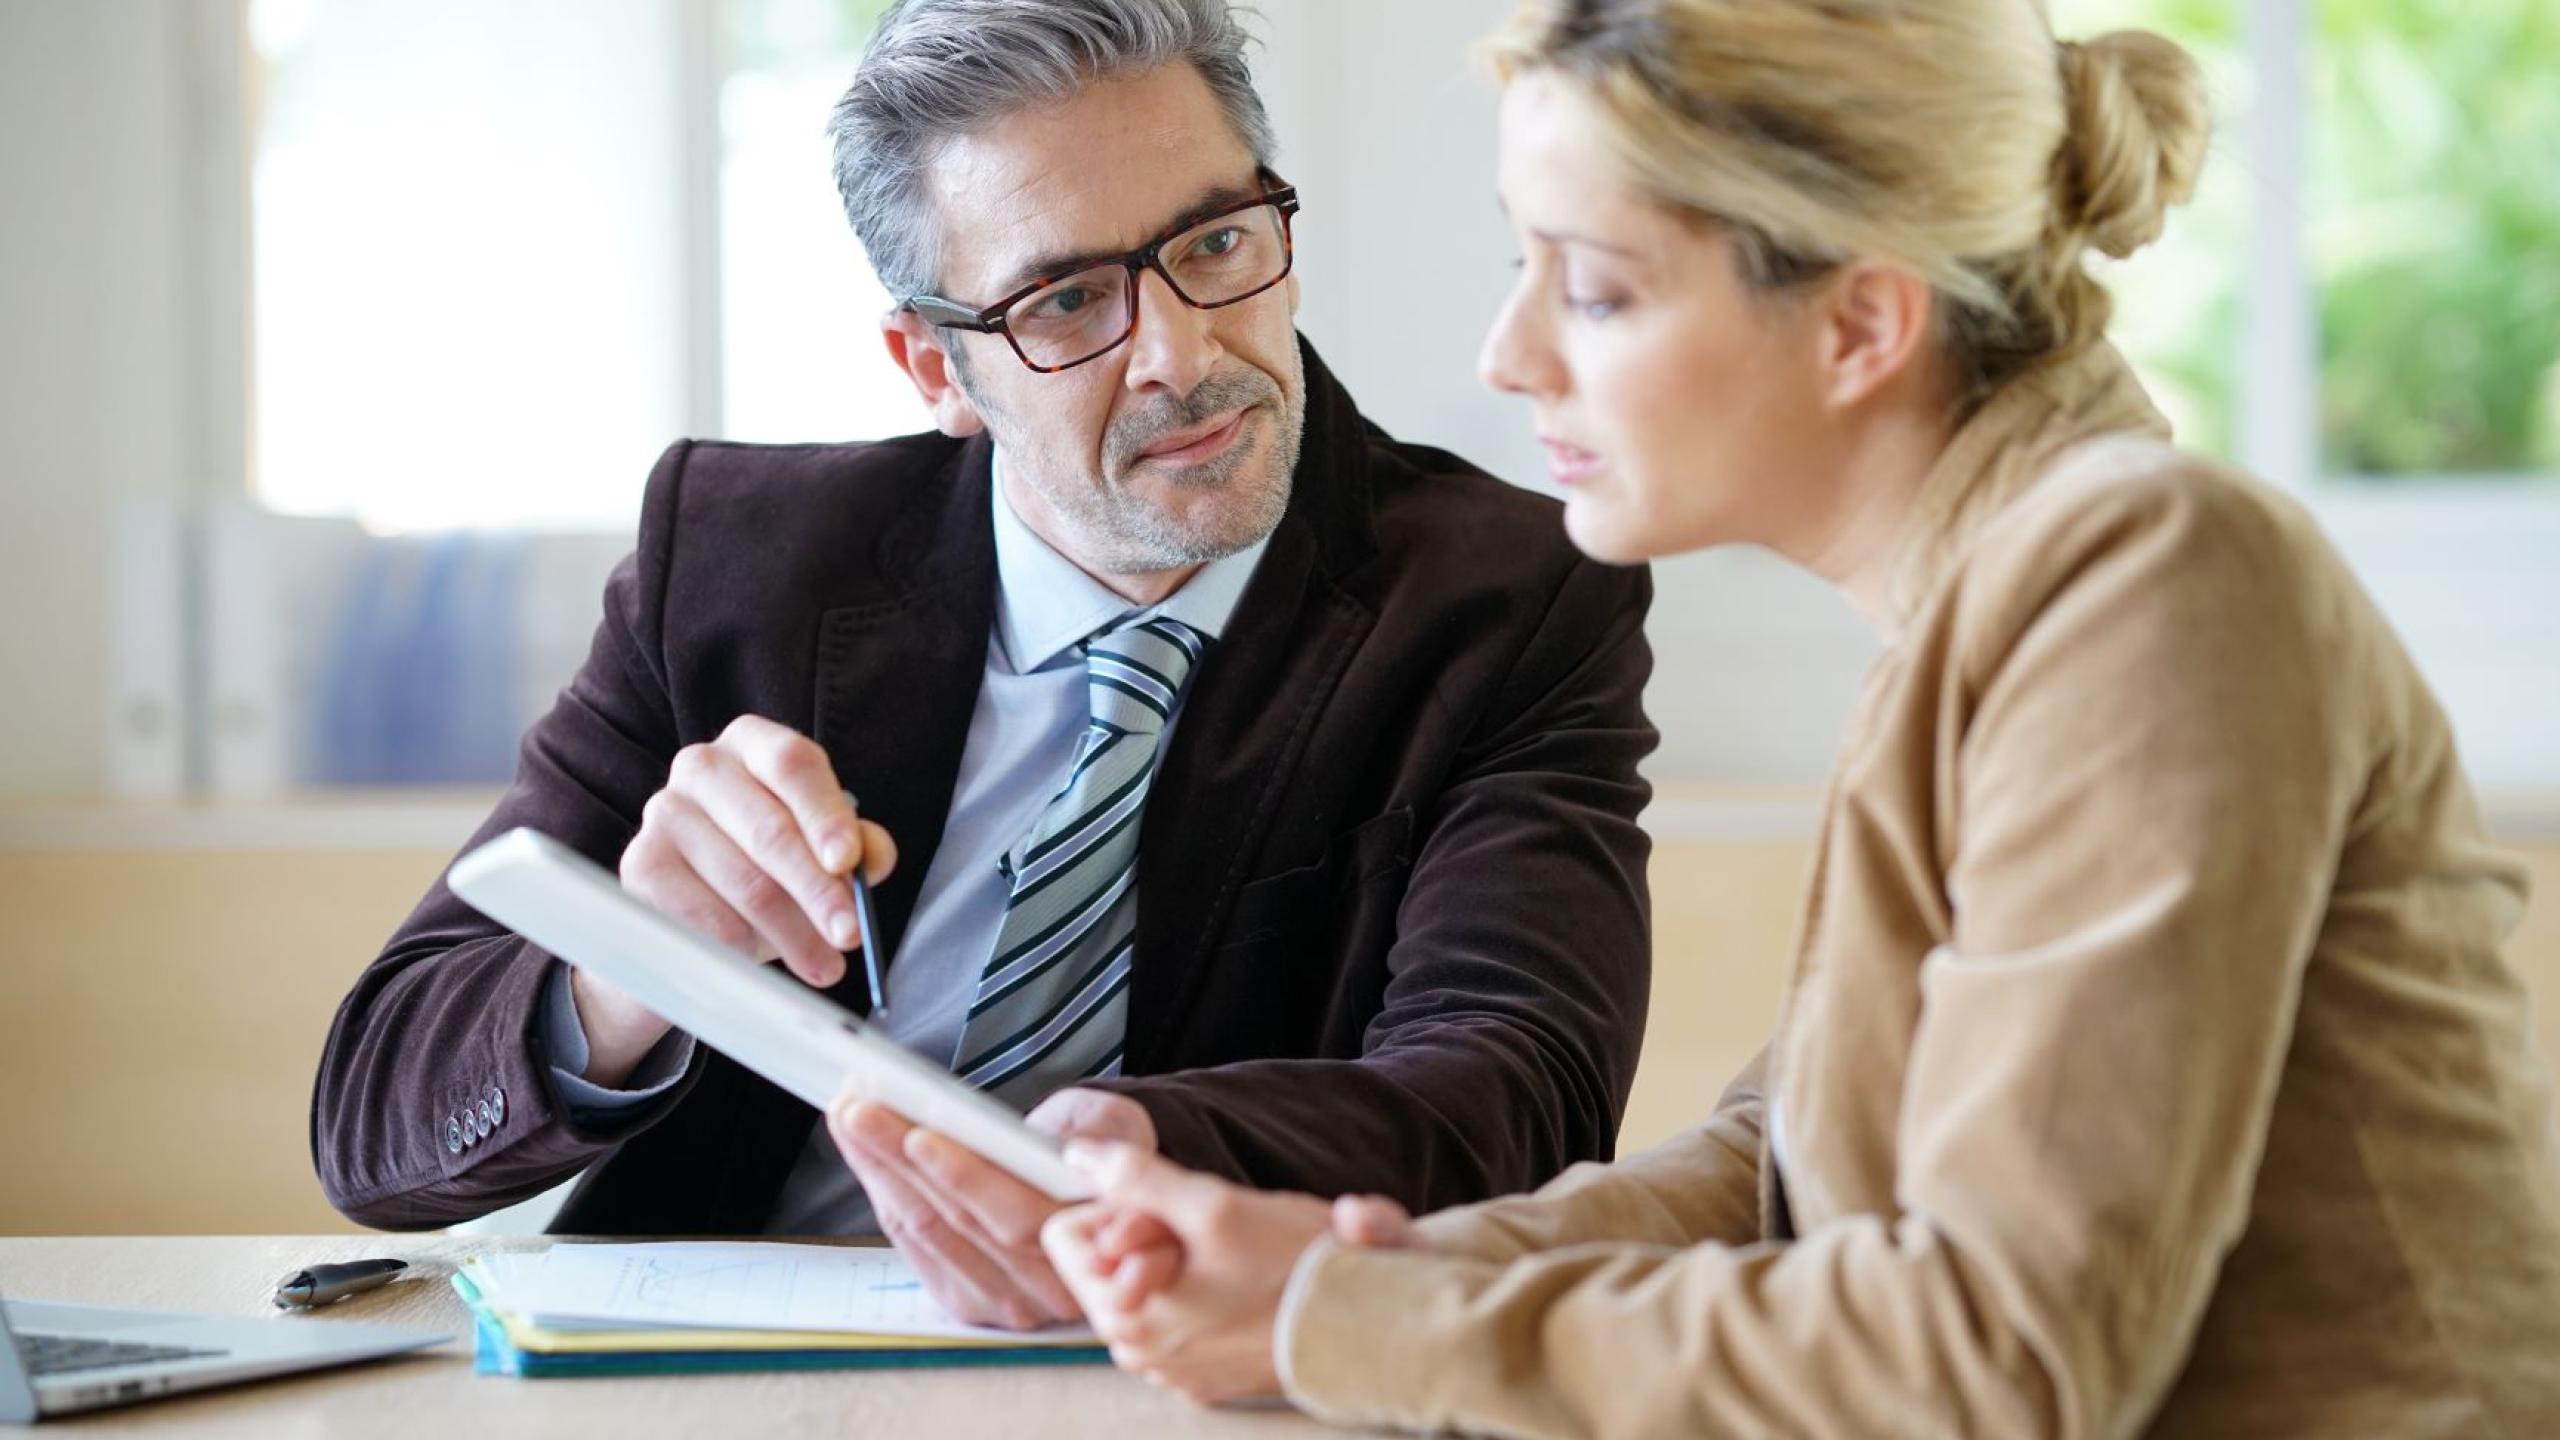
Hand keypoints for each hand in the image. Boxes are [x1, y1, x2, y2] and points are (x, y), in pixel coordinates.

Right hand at [576, 716, 898, 1084]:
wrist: (689, 910)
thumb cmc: (769, 865)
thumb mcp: (820, 850)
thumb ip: (858, 847)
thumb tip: (872, 858)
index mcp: (754, 743)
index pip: (793, 764)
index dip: (825, 814)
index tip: (849, 863)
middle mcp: (702, 765)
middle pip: (770, 829)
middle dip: (819, 890)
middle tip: (850, 935)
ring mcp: (663, 812)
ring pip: (744, 882)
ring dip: (793, 934)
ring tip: (823, 965)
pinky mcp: (641, 865)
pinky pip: (705, 918)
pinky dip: (744, 948)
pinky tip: (764, 963)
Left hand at [826, 1086, 1162, 1331]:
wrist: (1103, 1196)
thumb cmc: (1105, 1151)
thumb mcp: (1116, 1126)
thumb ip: (1096, 1134)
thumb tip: (1055, 1141)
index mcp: (1094, 1243)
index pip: (1020, 1216)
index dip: (966, 1178)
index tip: (920, 1136)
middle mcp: (1051, 1287)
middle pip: (960, 1222)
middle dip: (901, 1160)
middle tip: (859, 1110)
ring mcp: (1008, 1302)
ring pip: (929, 1231)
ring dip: (880, 1171)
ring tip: (850, 1117)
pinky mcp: (970, 1300)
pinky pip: (915, 1246)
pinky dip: (883, 1193)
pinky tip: (863, 1152)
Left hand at [1041, 1143, 1336, 1406]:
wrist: (1364, 1329)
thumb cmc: (1294, 1273)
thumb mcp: (1213, 1206)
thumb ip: (1136, 1176)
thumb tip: (1079, 1155)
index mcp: (1122, 1314)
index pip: (1065, 1236)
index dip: (1114, 1204)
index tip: (1166, 1206)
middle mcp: (1137, 1350)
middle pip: (1108, 1261)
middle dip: (1149, 1234)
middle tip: (1207, 1229)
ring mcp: (1172, 1367)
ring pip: (1147, 1285)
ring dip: (1178, 1261)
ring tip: (1231, 1256)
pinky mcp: (1206, 1373)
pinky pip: (1182, 1316)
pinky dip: (1203, 1292)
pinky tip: (1243, 1284)